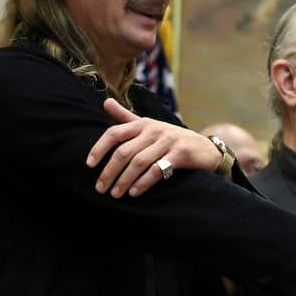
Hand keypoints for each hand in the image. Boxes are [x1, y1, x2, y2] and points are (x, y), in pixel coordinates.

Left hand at [87, 98, 222, 196]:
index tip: (89, 165)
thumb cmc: (172, 139)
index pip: (114, 133)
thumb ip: (126, 117)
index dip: (99, 148)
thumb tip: (105, 101)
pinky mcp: (181, 154)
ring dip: (124, 180)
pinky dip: (143, 183)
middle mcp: (154, 130)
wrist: (206, 148)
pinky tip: (134, 193)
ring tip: (115, 194)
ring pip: (139, 162)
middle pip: (124, 152)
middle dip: (109, 172)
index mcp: (143, 123)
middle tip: (100, 188)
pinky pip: (157, 170)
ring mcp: (168, 141)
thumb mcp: (150, 126)